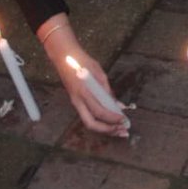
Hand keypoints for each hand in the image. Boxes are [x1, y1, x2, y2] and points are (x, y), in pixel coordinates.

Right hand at [39, 19, 128, 135]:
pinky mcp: (76, 102)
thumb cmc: (82, 61)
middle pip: (91, 123)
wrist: (64, 57)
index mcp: (84, 92)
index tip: (124, 119)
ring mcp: (75, 102)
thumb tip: (117, 103)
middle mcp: (77, 101)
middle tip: (122, 131)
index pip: (99, 111)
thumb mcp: (99, 72)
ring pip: (89, 122)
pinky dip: (100, 120)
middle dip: (107, 130)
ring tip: (118, 130)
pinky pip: (88, 115)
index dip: (112, 118)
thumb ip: (107, 89)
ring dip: (104, 128)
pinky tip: (110, 121)